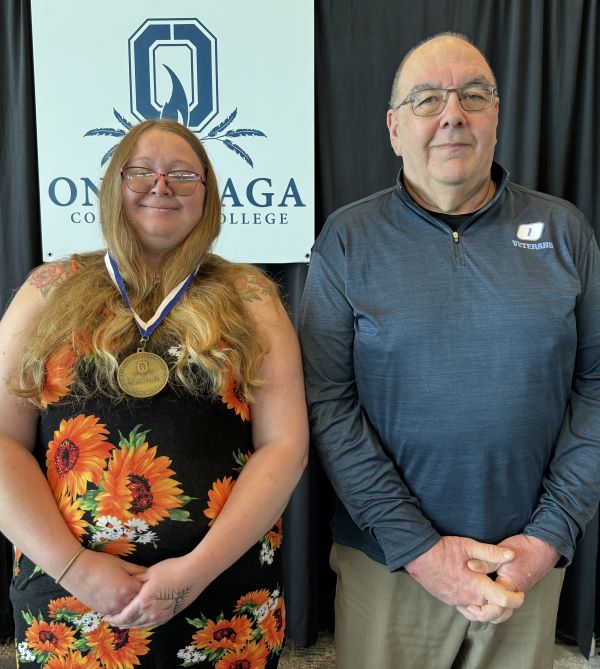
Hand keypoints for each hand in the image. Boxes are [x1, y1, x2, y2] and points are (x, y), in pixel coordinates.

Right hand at [60, 550, 145, 615]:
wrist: (78, 571)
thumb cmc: (101, 564)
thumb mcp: (122, 564)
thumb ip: (137, 570)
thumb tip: (149, 574)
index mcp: (129, 588)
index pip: (147, 590)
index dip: (149, 586)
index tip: (151, 582)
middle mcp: (122, 602)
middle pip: (138, 602)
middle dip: (142, 596)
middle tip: (144, 590)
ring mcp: (112, 609)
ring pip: (128, 610)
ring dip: (131, 604)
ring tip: (132, 595)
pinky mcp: (103, 612)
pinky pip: (117, 613)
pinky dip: (121, 609)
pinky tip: (122, 602)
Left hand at [105, 554, 204, 628]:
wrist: (194, 574)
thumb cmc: (171, 569)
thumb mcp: (150, 572)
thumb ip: (136, 580)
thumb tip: (126, 584)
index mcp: (142, 603)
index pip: (123, 616)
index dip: (114, 618)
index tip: (107, 616)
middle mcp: (150, 614)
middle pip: (131, 623)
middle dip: (120, 623)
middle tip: (113, 621)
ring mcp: (161, 617)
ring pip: (141, 626)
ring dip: (131, 625)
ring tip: (125, 622)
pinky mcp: (169, 616)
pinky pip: (152, 625)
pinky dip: (143, 624)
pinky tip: (141, 621)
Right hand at [405, 536, 523, 622]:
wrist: (418, 555)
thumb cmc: (443, 549)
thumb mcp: (469, 546)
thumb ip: (491, 552)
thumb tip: (511, 555)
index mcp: (477, 585)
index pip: (504, 601)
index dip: (516, 599)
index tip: (519, 593)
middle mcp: (469, 598)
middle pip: (494, 611)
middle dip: (505, 606)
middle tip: (509, 595)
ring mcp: (458, 601)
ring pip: (480, 613)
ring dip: (490, 608)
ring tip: (493, 596)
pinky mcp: (449, 600)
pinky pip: (467, 609)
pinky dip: (475, 605)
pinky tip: (474, 593)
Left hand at [461, 534, 558, 623]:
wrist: (542, 547)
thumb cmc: (523, 549)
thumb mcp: (502, 553)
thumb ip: (486, 562)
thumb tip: (470, 566)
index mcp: (508, 587)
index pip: (494, 608)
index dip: (479, 610)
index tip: (466, 605)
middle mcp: (513, 593)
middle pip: (498, 614)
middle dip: (482, 613)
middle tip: (465, 607)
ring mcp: (514, 591)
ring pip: (501, 609)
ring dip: (487, 608)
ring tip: (471, 603)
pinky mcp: (514, 586)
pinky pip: (503, 600)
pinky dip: (493, 601)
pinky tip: (481, 594)